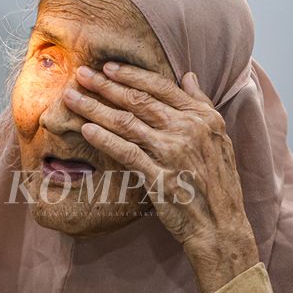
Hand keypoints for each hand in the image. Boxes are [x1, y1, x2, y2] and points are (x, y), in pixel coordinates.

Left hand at [64, 63, 258, 292]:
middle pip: (137, 100)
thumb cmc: (218, 181)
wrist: (221, 225)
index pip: (160, 86)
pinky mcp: (158, 176)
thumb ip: (202, 103)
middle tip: (80, 74)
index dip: (130, 74)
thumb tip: (188, 74)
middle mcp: (187, 130)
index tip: (107, 67)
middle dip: (104, 85)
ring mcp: (172, 153)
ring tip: (72, 97)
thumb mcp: (219, 136)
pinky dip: (103, 138)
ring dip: (94, 108)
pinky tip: (85, 129)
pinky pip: (124, 152)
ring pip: (125, 122)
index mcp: (202, 117)